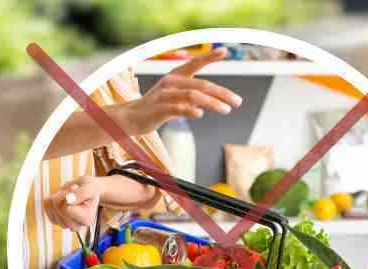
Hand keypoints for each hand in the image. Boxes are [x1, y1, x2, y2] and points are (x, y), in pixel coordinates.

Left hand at [44, 174, 101, 232]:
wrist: (86, 190)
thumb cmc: (90, 189)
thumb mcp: (90, 187)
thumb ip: (82, 194)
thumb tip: (68, 200)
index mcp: (86, 219)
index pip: (67, 209)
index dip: (68, 196)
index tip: (75, 188)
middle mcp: (76, 226)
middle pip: (59, 210)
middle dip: (62, 196)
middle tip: (72, 189)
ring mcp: (64, 224)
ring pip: (52, 209)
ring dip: (57, 196)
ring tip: (67, 192)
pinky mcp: (55, 219)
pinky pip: (46, 207)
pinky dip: (51, 198)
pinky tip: (60, 196)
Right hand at [118, 48, 242, 135]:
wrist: (130, 118)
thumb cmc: (156, 107)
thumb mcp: (175, 95)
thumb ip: (192, 93)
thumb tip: (216, 98)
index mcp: (175, 76)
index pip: (194, 63)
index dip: (209, 57)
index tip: (224, 52)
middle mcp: (170, 82)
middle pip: (201, 85)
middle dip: (222, 93)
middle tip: (237, 102)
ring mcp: (164, 95)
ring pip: (192, 96)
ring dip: (212, 103)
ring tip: (226, 110)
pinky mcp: (159, 110)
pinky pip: (177, 109)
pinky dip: (190, 111)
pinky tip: (200, 114)